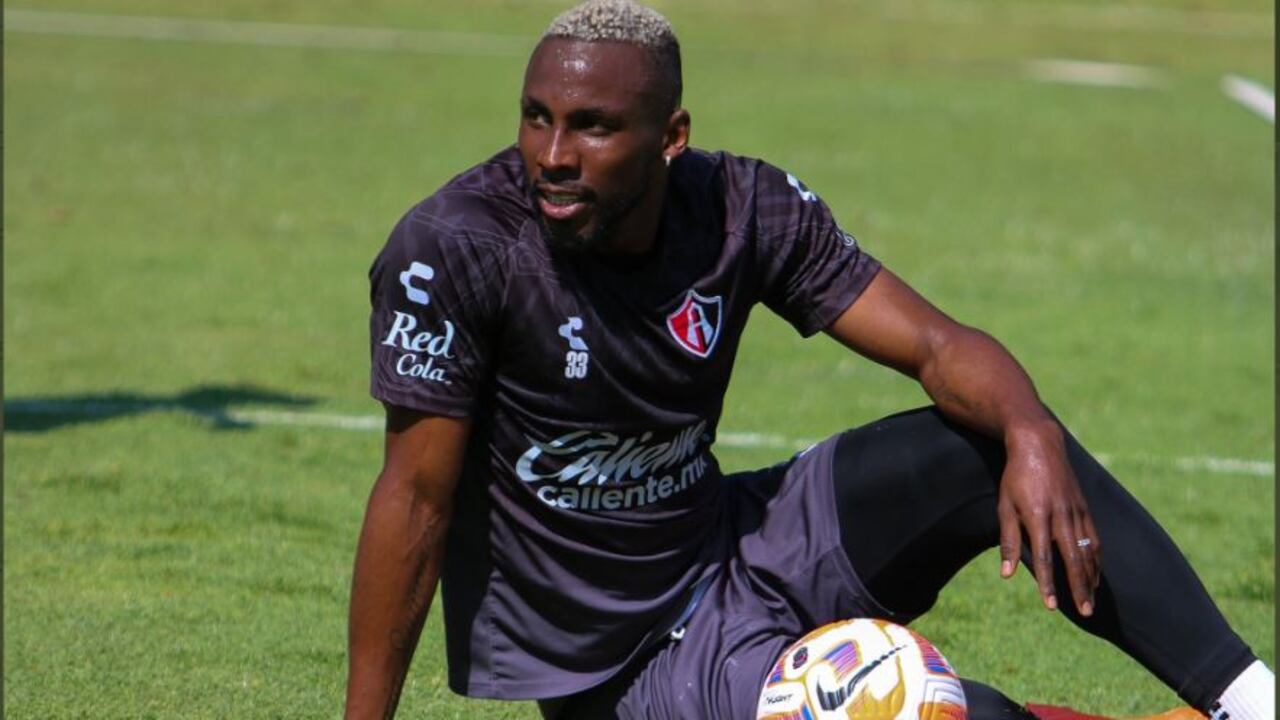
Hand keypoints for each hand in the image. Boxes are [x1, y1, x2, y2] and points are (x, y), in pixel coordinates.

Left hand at [996, 424, 1100, 615]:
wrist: (1040, 444)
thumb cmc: (1016, 477)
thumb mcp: (1005, 506)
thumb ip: (1008, 541)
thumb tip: (1006, 574)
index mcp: (1038, 516)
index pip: (1044, 557)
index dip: (1048, 583)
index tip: (1051, 606)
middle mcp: (1061, 516)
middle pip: (1074, 559)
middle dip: (1080, 588)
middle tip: (1086, 612)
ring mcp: (1076, 511)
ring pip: (1088, 550)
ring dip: (1091, 578)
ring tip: (1092, 601)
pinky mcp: (1085, 507)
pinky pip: (1095, 538)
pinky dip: (1097, 559)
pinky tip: (1096, 574)